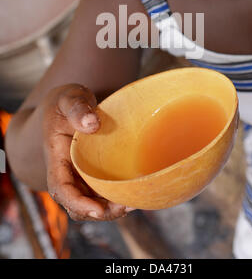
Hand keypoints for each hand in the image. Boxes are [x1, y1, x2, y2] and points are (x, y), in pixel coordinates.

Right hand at [42, 84, 133, 220]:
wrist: (68, 105)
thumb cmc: (67, 101)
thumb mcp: (69, 97)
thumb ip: (77, 108)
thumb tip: (92, 123)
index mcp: (56, 157)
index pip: (61, 189)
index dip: (77, 203)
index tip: (97, 210)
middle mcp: (67, 172)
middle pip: (77, 204)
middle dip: (100, 212)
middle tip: (126, 207)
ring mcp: (80, 175)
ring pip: (92, 203)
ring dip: (111, 209)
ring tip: (135, 202)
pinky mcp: (93, 174)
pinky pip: (103, 192)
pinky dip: (117, 196)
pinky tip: (137, 192)